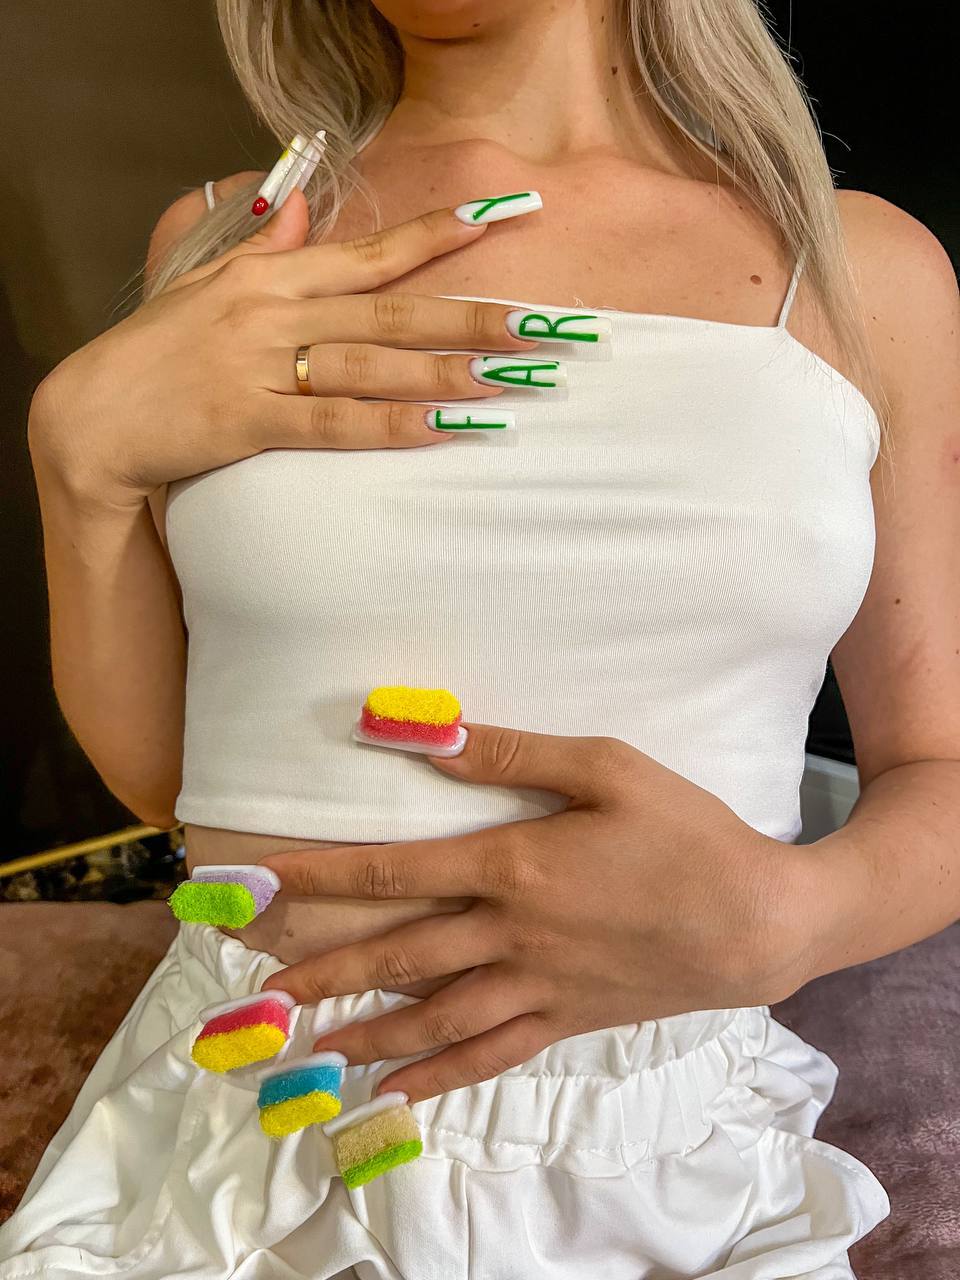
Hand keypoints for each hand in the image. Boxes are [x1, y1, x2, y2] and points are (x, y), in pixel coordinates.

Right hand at [27, 189, 540, 508]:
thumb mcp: (206, 282)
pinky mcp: (247, 420)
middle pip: (394, 311)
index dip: (441, 235)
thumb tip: (300, 200)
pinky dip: (390, 427)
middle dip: (474, 317)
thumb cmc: (156, 350)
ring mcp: (261, 365)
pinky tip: (442, 430)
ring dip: (447, 373)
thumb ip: (263, 246)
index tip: (505, 219)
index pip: (374, 251)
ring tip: (513, 382)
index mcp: (274, 277)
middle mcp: (276, 313)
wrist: (94, 414)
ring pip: (374, 366)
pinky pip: (333, 423)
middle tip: (544, 328)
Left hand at [260, 723, 810, 1101]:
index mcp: (514, 864)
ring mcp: (538, 985)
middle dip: (321, 972)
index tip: (259, 886)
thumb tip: (418, 732)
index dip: (319, 878)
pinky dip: (438, 1077)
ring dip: (364, 1032)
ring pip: (432, 1017)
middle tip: (257, 996)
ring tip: (306, 1050)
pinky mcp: (567, 1020)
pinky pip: (490, 1055)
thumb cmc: (685, 832)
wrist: (759, 920)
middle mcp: (511, 933)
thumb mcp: (606, 766)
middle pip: (397, 955)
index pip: (392, 871)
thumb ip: (509, 751)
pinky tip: (395, 1093)